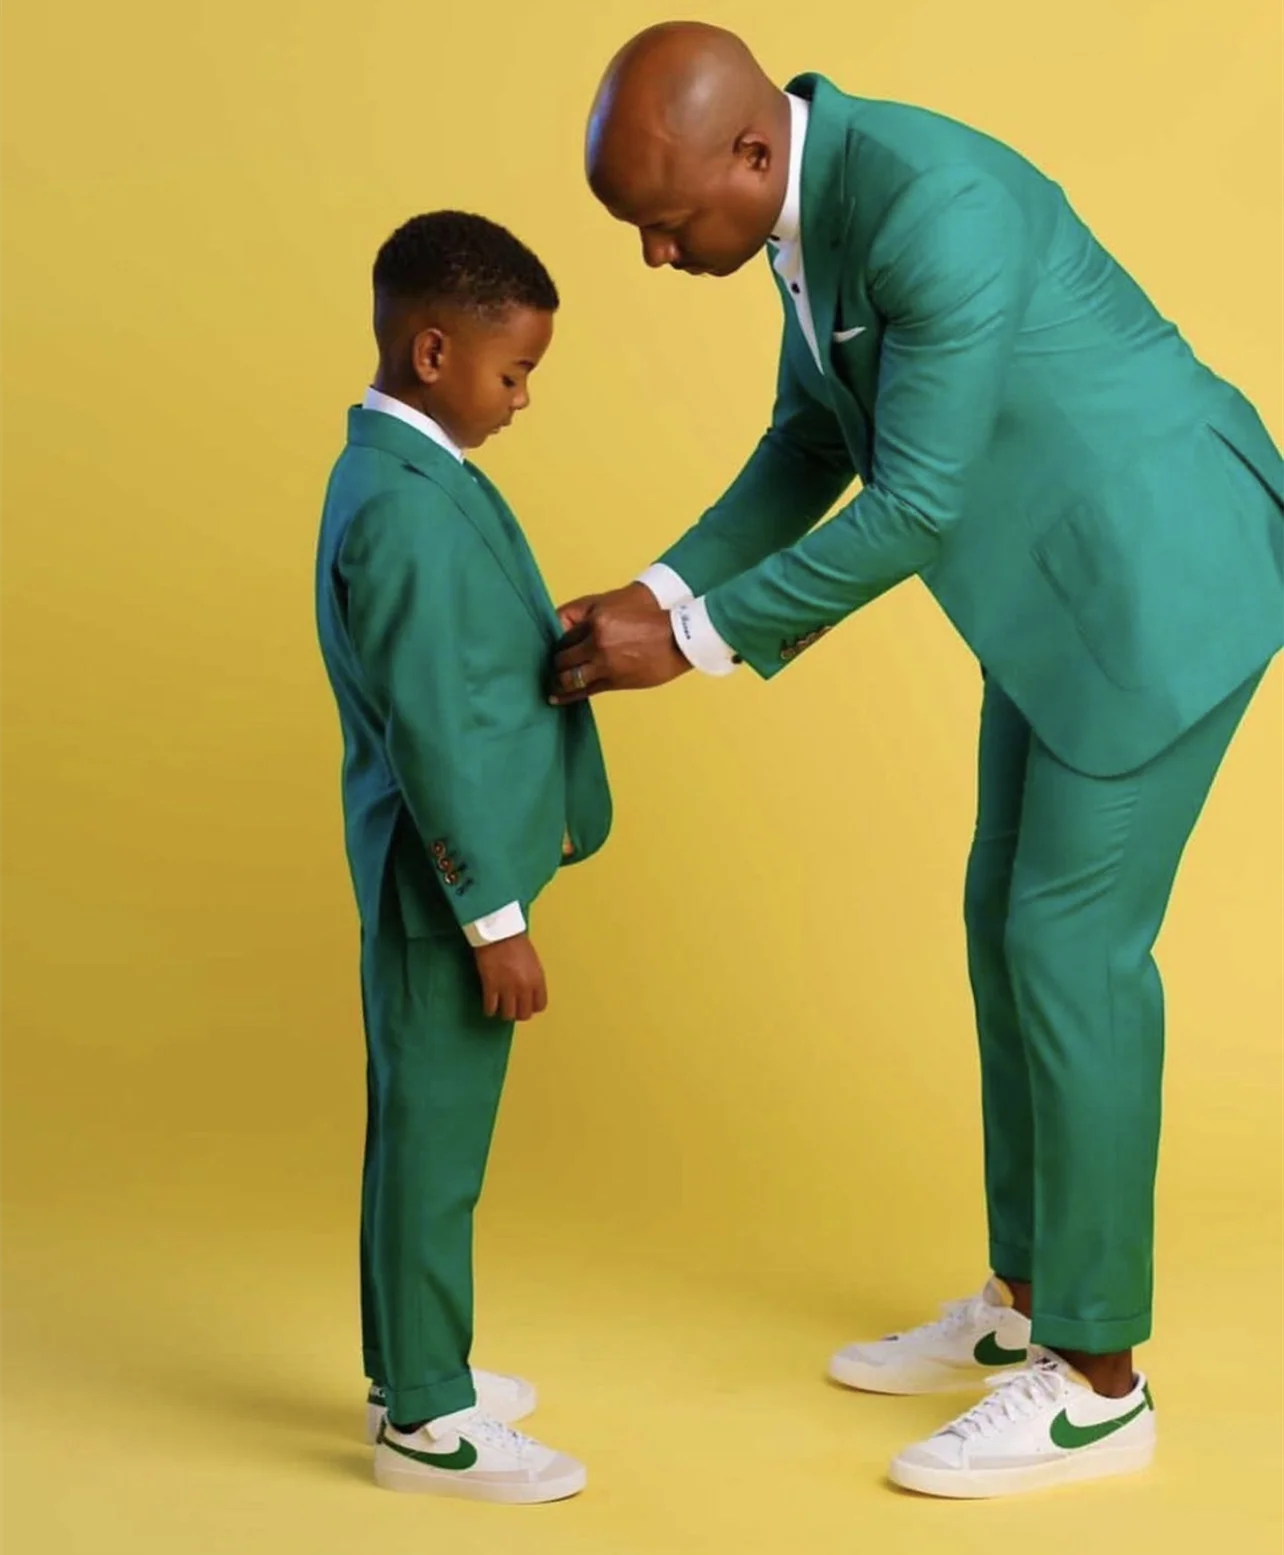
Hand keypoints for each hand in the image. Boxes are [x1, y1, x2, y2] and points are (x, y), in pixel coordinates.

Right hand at [474, 933, 547, 1021]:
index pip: (540, 1006)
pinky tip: (489, 1006)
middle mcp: (524, 987)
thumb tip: (528, 992)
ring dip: (503, 1012)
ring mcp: (507, 988)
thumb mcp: (532, 961)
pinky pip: (491, 1007)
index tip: (525, 1005)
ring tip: (499, 1007)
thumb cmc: (516, 942)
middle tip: (511, 1007)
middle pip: (524, 1014)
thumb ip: (532, 978)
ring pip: (507, 1014)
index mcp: (538, 980)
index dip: (531, 1007)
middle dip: (517, 1012)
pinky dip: (489, 1009)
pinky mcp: (491, 986)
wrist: (499, 932)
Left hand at [549, 590, 690, 702]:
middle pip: (561, 657)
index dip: (555, 642)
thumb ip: (587, 614)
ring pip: (568, 677)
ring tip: (552, 685)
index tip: (550, 649)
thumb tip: (561, 628)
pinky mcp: (614, 681)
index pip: (561, 633)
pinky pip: (584, 690)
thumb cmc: (648, 616)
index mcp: (596, 620)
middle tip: (549, 667)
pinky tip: (556, 698)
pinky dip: (568, 695)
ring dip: (557, 681)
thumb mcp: (614, 603)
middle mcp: (596, 642)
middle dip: (554, 662)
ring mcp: (604, 663)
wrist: (678, 637)